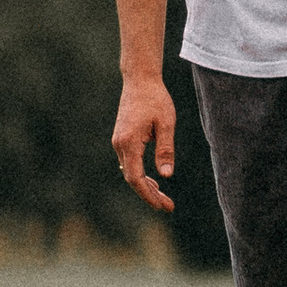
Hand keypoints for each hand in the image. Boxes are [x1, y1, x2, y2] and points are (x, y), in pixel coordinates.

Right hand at [113, 72, 176, 212]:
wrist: (140, 80)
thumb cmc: (156, 99)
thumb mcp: (166, 124)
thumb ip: (165, 150)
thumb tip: (166, 175)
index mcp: (129, 142)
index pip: (136, 178)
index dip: (149, 195)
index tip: (163, 206)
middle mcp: (119, 144)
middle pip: (132, 179)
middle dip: (149, 195)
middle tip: (168, 206)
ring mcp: (118, 142)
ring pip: (129, 172)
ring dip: (145, 186)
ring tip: (163, 197)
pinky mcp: (121, 139)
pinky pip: (129, 163)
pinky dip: (140, 174)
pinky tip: (153, 180)